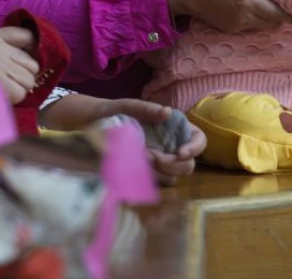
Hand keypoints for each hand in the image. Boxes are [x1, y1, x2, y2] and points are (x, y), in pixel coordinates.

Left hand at [78, 98, 206, 185]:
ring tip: (140, 160)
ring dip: (160, 173)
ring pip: (173, 178)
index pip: (198, 140)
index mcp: (174, 128)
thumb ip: (147, 109)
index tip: (179, 153)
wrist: (93, 129)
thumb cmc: (114, 112)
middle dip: (173, 164)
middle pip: (188, 164)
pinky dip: (149, 182)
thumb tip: (167, 112)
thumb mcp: (128, 107)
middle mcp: (171, 147)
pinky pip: (156, 184)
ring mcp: (160, 162)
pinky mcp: (147, 174)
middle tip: (151, 156)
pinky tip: (135, 175)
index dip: (194, 148)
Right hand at [166, 0, 291, 31]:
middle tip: (291, 2)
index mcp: (247, 0)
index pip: (279, 14)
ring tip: (274, 2)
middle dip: (284, 15)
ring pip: (262, 25)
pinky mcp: (227, 27)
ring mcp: (235, 25)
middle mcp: (244, 17)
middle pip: (273, 23)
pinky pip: (249, 26)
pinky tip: (255, 5)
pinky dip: (257, 18)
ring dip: (270, 17)